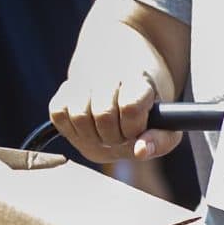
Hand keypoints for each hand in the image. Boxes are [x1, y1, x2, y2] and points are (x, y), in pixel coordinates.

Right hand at [48, 71, 181, 163]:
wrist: (123, 78)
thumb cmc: (146, 108)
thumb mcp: (165, 122)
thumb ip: (161, 140)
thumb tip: (139, 151)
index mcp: (137, 78)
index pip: (131, 107)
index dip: (134, 125)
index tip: (139, 127)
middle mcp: (107, 73)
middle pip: (103, 115)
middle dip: (114, 136)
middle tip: (121, 134)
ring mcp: (81, 81)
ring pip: (79, 115)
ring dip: (93, 134)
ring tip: (104, 133)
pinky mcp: (62, 93)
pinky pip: (59, 114)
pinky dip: (72, 127)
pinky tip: (88, 127)